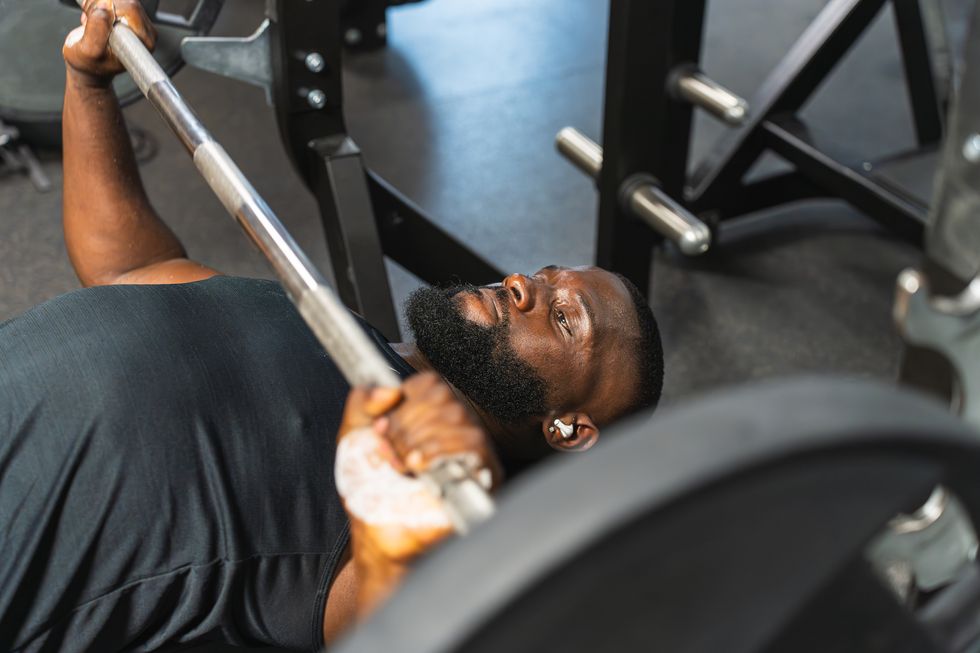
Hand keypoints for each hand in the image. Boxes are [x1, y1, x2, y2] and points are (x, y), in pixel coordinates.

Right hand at [63, 0, 156, 87]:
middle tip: (92, 23)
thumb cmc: (89, 64)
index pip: (131, 9)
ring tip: (93, 23)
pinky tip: (96, 19)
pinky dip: (99, 5)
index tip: (97, 23)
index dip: (109, 10)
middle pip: (124, 0)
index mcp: (143, 43)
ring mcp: (138, 24)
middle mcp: (145, 33)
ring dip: (99, 5)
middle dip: (102, 6)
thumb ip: (97, 30)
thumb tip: (104, 6)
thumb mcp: (88, 51)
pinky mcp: (129, 16)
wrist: (87, 66)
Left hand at [335, 372, 499, 614]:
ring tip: (405, 465)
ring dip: (419, 442)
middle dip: (407, 426)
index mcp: (431, 416)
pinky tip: (419, 469)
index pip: (431, 384)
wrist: (378, 535)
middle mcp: (456, 429)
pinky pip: (474, 446)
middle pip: (443, 398)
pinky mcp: (484, 476)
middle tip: (393, 452)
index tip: (385, 429)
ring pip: (458, 418)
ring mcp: (472, 452)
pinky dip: (439, 453)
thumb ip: (362, 401)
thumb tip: (389, 388)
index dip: (403, 404)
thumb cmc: (370, 492)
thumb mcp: (353, 437)